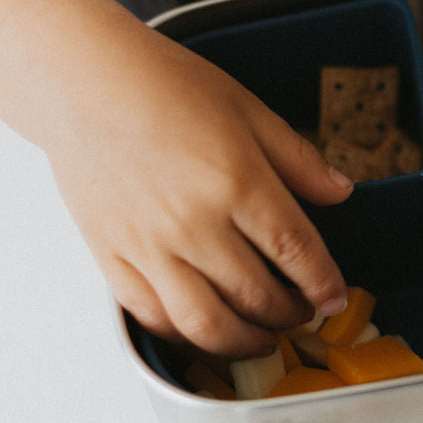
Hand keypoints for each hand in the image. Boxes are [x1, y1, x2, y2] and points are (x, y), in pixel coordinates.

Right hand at [46, 26, 352, 357]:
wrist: (81, 81)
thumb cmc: (164, 86)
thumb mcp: (248, 110)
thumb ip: (298, 160)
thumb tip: (341, 192)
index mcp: (238, 182)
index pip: (297, 253)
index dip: (324, 284)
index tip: (334, 298)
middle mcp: (195, 224)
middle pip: (259, 297)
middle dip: (291, 314)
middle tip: (302, 310)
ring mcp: (150, 247)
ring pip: (207, 325)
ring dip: (245, 341)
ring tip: (262, 334)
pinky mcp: (112, 257)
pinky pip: (154, 317)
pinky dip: (187, 335)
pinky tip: (207, 327)